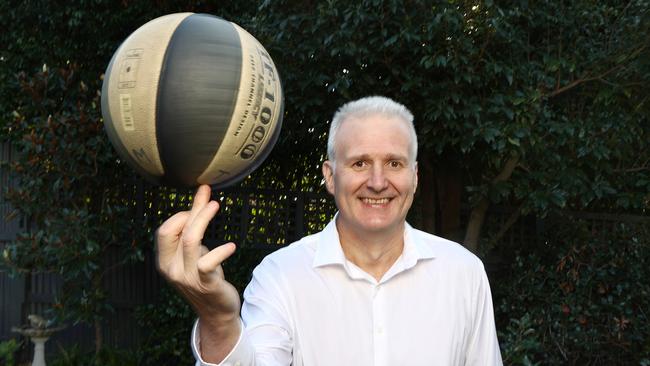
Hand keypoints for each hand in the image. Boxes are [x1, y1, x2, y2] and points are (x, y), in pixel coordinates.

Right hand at [155, 185, 240, 322]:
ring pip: (191, 241)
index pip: (164, 230)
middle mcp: (171, 269)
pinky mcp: (205, 283)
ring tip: (216, 206)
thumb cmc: (205, 275)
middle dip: (195, 213)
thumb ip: (197, 220)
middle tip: (212, 201)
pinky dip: (220, 251)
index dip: (181, 216)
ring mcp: (187, 277)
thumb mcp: (197, 248)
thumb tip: (203, 190)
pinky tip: (231, 246)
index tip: (197, 211)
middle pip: (178, 232)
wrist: (216, 310)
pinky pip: (208, 263)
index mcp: (165, 260)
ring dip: (204, 220)